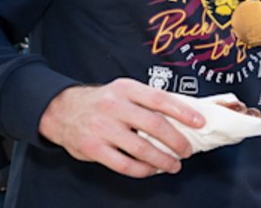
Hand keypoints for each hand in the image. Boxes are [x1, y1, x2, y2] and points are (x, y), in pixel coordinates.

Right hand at [38, 78, 204, 177]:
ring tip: (174, 164)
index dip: (183, 112)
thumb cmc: (102, 102)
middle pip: (154, 125)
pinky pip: (124, 164)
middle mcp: (115, 107)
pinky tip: (152, 170)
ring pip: (141, 148)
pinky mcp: (93, 148)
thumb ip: (148, 100)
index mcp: (127, 89)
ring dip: (163, 160)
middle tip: (188, 150)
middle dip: (177, 141)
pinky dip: (142, 170)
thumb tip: (183, 113)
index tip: (199, 122)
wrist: (61, 110)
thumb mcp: (124, 91)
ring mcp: (103, 128)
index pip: (161, 99)